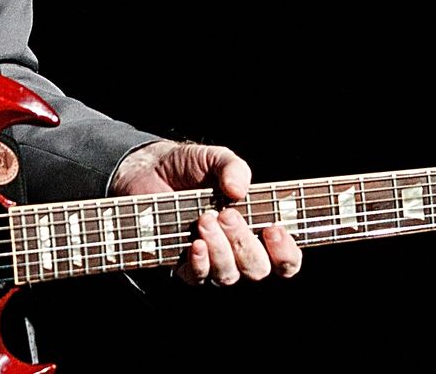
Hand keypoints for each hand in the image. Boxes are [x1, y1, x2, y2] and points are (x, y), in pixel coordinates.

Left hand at [111, 141, 301, 285]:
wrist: (149, 170)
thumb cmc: (191, 167)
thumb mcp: (216, 158)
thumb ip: (234, 168)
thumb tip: (239, 191)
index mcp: (258, 229)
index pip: (286, 259)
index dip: (286, 252)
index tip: (274, 229)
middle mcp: (238, 252)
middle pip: (258, 269)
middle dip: (245, 242)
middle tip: (227, 214)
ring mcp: (211, 261)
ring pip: (228, 275)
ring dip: (220, 248)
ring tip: (205, 218)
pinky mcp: (184, 265)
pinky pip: (198, 277)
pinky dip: (200, 261)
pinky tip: (195, 242)